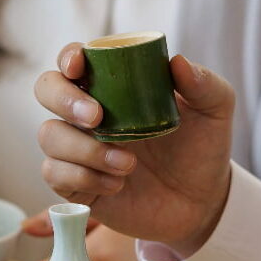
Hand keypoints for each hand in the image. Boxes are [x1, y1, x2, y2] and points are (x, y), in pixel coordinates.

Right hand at [35, 44, 235, 255]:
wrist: (201, 203)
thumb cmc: (202, 149)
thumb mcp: (215, 112)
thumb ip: (204, 84)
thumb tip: (178, 62)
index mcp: (114, 85)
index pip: (75, 59)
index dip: (69, 57)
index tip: (80, 67)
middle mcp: (88, 112)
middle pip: (46, 89)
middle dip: (63, 99)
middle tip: (98, 118)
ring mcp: (77, 147)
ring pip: (48, 136)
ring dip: (84, 150)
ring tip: (128, 164)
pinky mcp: (75, 183)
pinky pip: (55, 174)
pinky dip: (84, 177)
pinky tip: (116, 184)